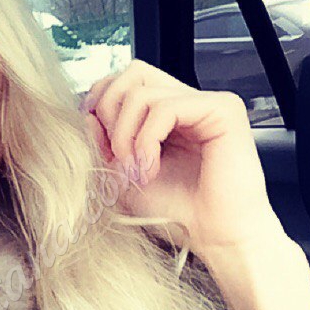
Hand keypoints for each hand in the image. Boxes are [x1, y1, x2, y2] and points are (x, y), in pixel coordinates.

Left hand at [82, 60, 286, 255]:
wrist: (213, 237)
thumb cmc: (177, 212)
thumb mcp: (122, 176)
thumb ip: (102, 143)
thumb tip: (87, 113)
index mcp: (166, 114)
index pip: (125, 81)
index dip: (101, 106)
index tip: (100, 144)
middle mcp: (187, 102)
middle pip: (132, 73)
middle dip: (110, 113)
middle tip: (117, 157)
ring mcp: (206, 103)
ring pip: (142, 92)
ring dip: (126, 136)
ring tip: (136, 171)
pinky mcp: (222, 109)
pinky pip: (165, 107)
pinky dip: (147, 140)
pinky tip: (152, 169)